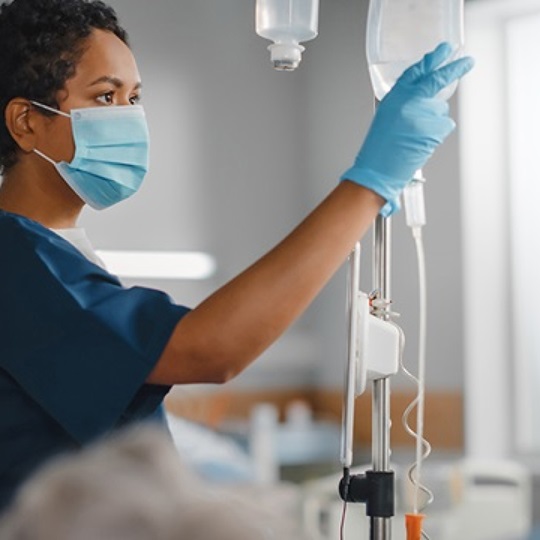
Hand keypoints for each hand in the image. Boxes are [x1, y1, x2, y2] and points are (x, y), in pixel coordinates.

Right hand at [341, 42, 473, 215]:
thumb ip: (402, 103)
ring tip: (417, 135)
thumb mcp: (385, 117)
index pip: (416, 71)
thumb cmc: (378, 149)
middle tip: (467, 62)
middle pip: (437, 80)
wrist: (378, 170)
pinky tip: (423, 141)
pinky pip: (445, 125)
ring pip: (441, 108)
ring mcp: (423, 114)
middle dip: (455, 69)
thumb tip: (421, 96)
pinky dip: (438, 133)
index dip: (432, 59)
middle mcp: (409, 101)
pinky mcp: (434, 128)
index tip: (444, 50)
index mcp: (394, 97)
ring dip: (435, 119)